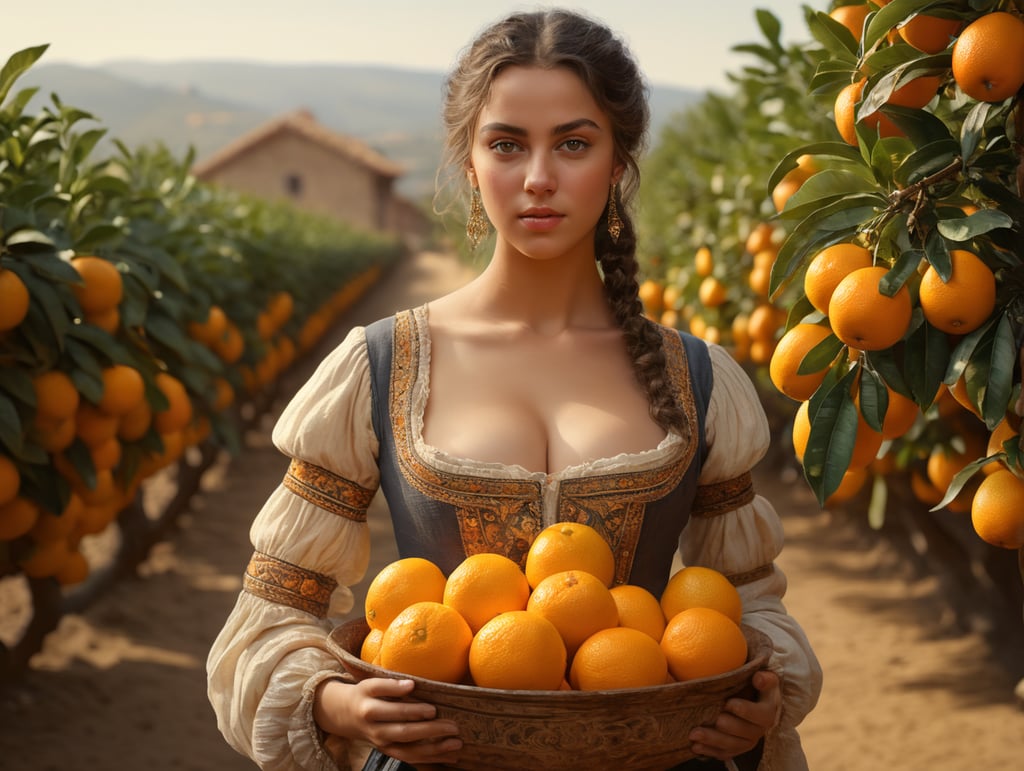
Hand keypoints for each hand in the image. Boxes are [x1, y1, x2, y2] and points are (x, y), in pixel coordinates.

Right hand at [314, 677, 461, 766]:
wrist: (344, 716)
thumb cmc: (364, 695)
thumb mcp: (370, 684)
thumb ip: (390, 684)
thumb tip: (411, 684)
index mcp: (370, 710)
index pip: (393, 711)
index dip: (413, 711)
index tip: (433, 708)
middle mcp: (376, 731)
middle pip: (404, 733)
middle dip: (430, 731)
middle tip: (452, 726)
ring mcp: (383, 745)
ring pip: (409, 751)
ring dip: (434, 750)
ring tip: (456, 743)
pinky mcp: (389, 752)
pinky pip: (411, 759)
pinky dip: (431, 759)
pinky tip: (451, 756)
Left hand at [688, 670, 780, 760]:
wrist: (752, 702)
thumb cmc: (755, 688)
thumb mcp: (765, 680)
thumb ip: (765, 678)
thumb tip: (759, 678)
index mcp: (767, 713)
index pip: (761, 715)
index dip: (746, 711)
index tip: (729, 703)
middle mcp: (758, 731)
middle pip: (744, 733)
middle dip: (727, 727)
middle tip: (713, 720)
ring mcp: (746, 742)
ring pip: (731, 746)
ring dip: (712, 741)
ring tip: (694, 735)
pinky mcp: (734, 749)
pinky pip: (722, 753)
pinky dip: (708, 751)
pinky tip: (695, 747)